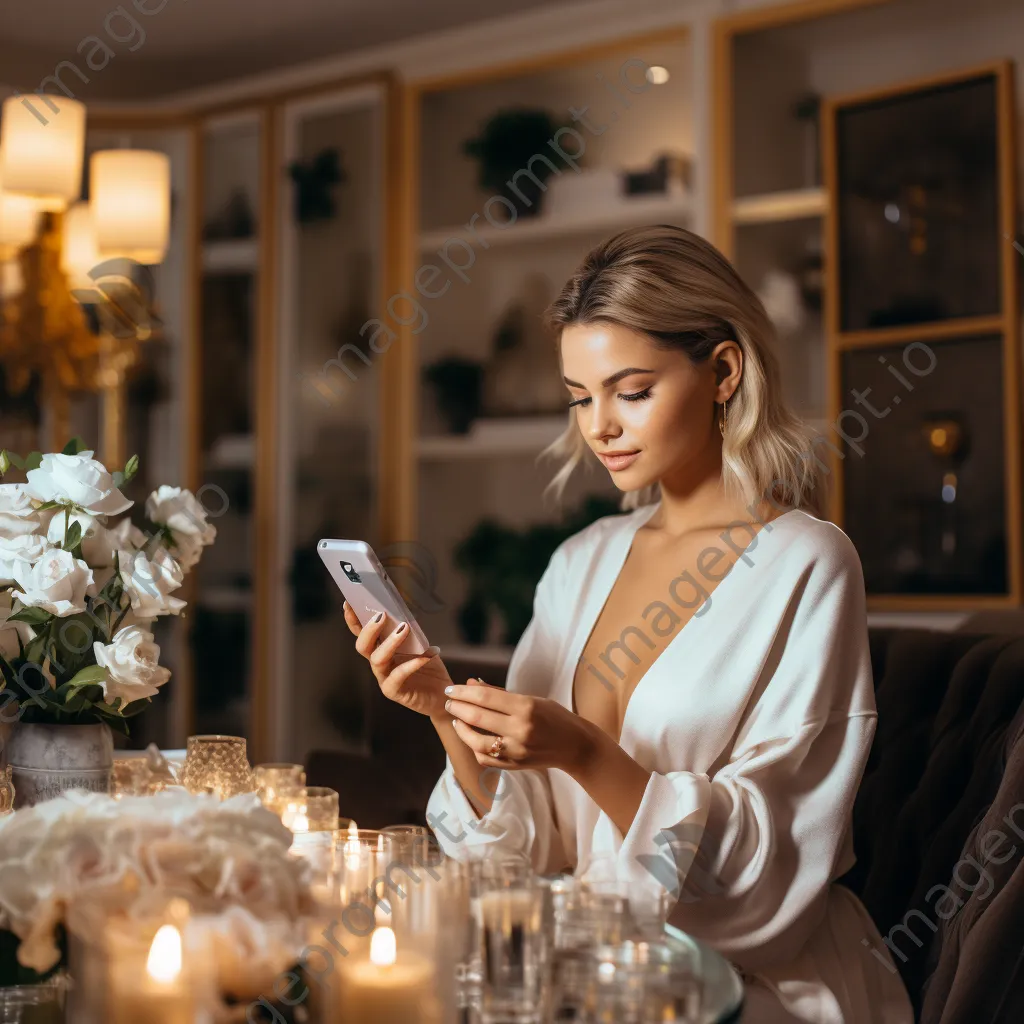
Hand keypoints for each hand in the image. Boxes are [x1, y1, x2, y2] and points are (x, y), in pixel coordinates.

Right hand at [343, 601, 451, 717]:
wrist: (441, 694)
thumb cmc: (429, 667)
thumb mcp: (421, 644)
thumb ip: (411, 630)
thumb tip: (405, 612)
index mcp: (381, 649)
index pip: (361, 633)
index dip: (353, 619)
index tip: (349, 603)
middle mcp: (378, 663)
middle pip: (362, 646)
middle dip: (369, 629)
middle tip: (381, 615)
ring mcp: (384, 678)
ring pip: (377, 659)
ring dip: (390, 642)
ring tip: (404, 628)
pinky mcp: (394, 692)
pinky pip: (398, 676)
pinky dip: (412, 663)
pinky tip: (426, 655)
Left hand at [443, 678, 597, 774]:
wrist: (575, 746)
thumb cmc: (554, 716)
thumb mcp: (531, 698)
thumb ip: (499, 693)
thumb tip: (471, 682)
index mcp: (526, 707)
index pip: (486, 697)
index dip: (464, 692)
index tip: (450, 689)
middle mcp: (520, 729)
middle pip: (478, 717)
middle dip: (458, 708)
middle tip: (448, 701)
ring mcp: (517, 750)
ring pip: (477, 742)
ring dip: (462, 729)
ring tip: (457, 720)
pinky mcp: (515, 765)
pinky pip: (486, 758)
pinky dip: (474, 747)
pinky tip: (471, 737)